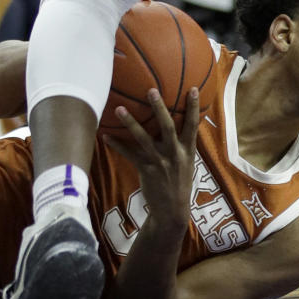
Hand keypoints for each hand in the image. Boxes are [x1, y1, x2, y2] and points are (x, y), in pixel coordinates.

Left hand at [103, 87, 199, 228]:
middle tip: (151, 90)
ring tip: (119, 108)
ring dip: (130, 122)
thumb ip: (182, 145)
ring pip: (143, 138)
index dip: (192, 106)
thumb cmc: (180, 183)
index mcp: (188, 150)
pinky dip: (117, 145)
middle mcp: (175, 153)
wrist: (172, 210)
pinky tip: (105, 136)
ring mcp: (160, 161)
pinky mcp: (146, 170)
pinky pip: (129, 154)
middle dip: (159, 108)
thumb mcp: (188, 163)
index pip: (192, 125)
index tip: (191, 88)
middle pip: (167, 126)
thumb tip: (179, 126)